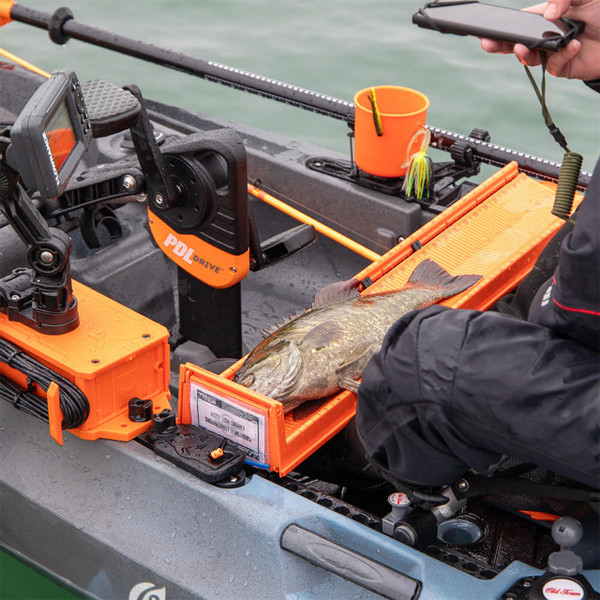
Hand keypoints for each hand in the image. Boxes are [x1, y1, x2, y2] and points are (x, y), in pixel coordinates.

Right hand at [481, 0, 599, 80]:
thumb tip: (547, 15)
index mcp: (545, 18)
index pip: (519, 24)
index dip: (502, 30)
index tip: (488, 33)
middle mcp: (546, 37)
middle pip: (516, 44)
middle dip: (501, 46)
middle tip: (490, 45)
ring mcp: (553, 54)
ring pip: (530, 59)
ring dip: (524, 54)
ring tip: (525, 47)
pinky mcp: (565, 68)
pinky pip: (554, 67)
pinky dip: (561, 57)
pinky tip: (574, 45)